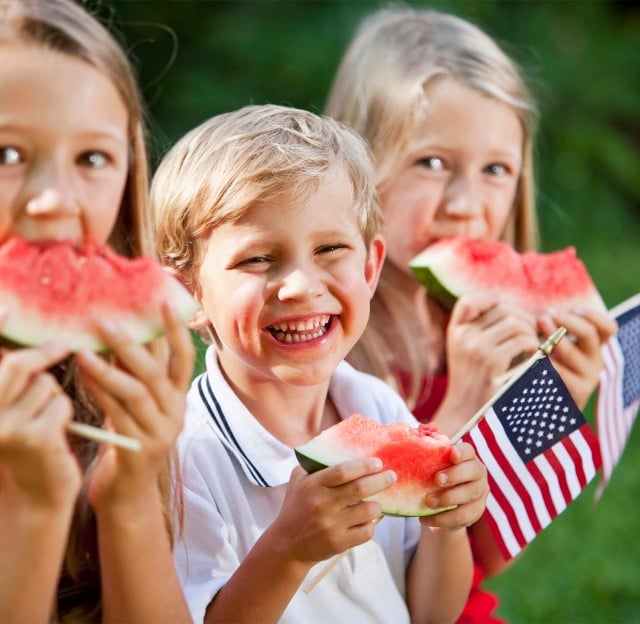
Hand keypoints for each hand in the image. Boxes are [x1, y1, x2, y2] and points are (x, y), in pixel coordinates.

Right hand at [0, 341, 78, 509]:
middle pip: (17, 366)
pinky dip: (65, 414)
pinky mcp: (33, 439)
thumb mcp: (14, 409)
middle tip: (63, 346)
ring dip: (55, 397)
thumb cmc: (31, 443)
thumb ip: (13, 377)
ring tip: (48, 421)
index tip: (7, 309)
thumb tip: (25, 340)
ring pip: (46, 385)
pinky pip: (60, 405)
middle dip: (44, 356)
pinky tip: (57, 435)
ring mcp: (5, 428)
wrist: (38, 494)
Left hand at [75, 303, 194, 510]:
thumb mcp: (140, 405)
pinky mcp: (141, 449)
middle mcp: (176, 412)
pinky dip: (99, 393)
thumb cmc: (128, 438)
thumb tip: (125, 335)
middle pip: (157, 373)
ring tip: (83, 352)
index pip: (183, 358)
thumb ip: (138, 375)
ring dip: (108, 369)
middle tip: (106, 323)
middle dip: (132, 345)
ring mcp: (161, 432)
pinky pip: (117, 414)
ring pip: (136, 392)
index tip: (163, 302)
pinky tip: (82, 378)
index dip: (175, 331)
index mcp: (178, 398)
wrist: (128, 491)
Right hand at [268, 458, 395, 564]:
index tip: (378, 462)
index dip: (363, 466)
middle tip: (392, 476)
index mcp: (313, 485)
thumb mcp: (298, 481)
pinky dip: (371, 524)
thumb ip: (315, 465)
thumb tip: (340, 449)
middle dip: (381, 480)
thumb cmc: (296, 507)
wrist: (286, 545)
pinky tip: (366, 520)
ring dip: (377, 505)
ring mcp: (331, 525)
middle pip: (360, 488)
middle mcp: (322, 504)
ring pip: (368, 511)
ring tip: (377, 502)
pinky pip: (366, 531)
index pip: (342, 471)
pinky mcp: (339, 543)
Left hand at [420, 442, 487, 529]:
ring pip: (469, 495)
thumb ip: (428, 450)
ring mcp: (480, 493)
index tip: (451, 454)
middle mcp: (478, 474)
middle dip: (455, 475)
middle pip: (473, 472)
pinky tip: (426, 519)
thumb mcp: (431, 465)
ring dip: (448, 498)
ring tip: (428, 502)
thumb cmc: (435, 478)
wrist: (443, 508)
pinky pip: (463, 516)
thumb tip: (418, 430)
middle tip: (436, 480)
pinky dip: (444, 519)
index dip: (462, 452)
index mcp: (468, 458)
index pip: (469, 451)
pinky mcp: (476, 512)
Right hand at [436, 293, 538, 433]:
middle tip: (530, 331)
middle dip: (522, 317)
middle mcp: (464, 336)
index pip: (470, 301)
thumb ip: (478, 329)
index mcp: (456, 331)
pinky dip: (533, 344)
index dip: (490, 301)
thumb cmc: (472, 380)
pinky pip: (522, 340)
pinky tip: (533, 354)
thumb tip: (512, 310)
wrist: (465, 411)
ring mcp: (477, 348)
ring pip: (515, 323)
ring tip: (531, 344)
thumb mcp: (464, 350)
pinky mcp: (492, 361)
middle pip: (501, 309)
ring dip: (530, 332)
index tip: (504, 313)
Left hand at [538, 307, 616, 407]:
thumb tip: (542, 313)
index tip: (573, 309)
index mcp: (593, 347)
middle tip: (543, 317)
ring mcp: (588, 377)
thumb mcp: (553, 347)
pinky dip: (542, 362)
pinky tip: (528, 356)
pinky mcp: (575, 393)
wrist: (543, 407)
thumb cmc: (544, 368)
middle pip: (588, 333)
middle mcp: (595, 360)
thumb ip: (553, 329)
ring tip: (532, 335)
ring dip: (549, 339)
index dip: (592, 315)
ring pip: (570, 351)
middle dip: (564, 321)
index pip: (608, 328)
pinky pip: (557, 372)